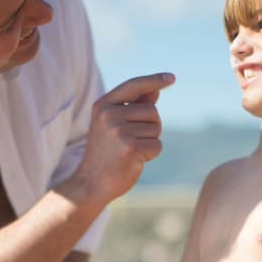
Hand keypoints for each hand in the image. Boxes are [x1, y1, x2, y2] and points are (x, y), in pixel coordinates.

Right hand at [72, 72, 174, 205]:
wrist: (90, 184)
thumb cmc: (106, 153)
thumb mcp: (114, 124)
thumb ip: (133, 106)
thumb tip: (155, 90)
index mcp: (103, 105)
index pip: (133, 86)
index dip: (154, 80)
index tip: (171, 78)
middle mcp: (109, 115)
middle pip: (152, 111)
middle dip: (150, 126)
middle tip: (130, 142)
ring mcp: (118, 131)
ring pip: (156, 128)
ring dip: (150, 141)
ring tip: (130, 151)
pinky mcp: (130, 148)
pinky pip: (157, 145)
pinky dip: (151, 154)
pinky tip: (134, 161)